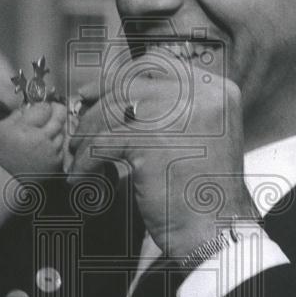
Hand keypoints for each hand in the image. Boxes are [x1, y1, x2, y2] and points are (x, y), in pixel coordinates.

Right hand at [0, 102, 65, 175]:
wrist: (2, 176)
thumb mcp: (2, 127)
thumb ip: (18, 114)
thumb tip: (30, 107)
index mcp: (27, 128)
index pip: (45, 109)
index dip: (45, 105)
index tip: (43, 106)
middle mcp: (41, 140)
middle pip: (59, 118)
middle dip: (58, 110)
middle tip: (55, 107)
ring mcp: (50, 152)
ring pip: (63, 132)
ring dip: (59, 126)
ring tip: (50, 126)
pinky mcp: (54, 163)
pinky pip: (62, 147)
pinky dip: (58, 142)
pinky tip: (49, 141)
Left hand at [69, 54, 255, 257]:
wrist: (217, 232)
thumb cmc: (202, 192)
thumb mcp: (197, 136)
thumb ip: (169, 108)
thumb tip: (112, 90)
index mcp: (215, 89)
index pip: (156, 64)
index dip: (120, 77)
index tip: (94, 95)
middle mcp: (201, 94)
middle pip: (129, 83)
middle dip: (97, 104)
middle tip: (78, 127)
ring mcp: (177, 114)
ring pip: (110, 112)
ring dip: (86, 136)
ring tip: (78, 156)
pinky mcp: (151, 141)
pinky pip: (101, 144)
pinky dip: (85, 162)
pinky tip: (81, 179)